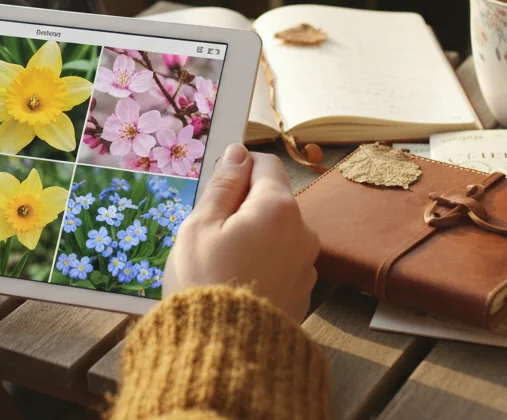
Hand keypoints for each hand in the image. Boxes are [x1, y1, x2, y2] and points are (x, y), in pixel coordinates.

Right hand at [163, 144, 319, 320]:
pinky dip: (262, 265)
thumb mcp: (200, 226)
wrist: (224, 353)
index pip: (265, 164)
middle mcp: (303, 232)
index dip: (237, 170)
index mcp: (278, 208)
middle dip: (243, 209)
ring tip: (221, 265)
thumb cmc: (205, 282)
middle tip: (209, 235)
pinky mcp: (303, 292)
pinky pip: (281, 264)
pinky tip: (237, 284)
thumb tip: (237, 153)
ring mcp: (306, 264)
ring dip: (253, 238)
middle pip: (272, 201)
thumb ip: (223, 185)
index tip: (215, 192)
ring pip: (277, 234)